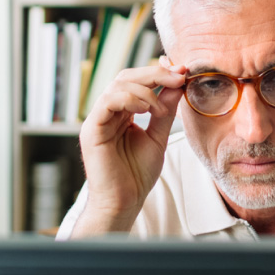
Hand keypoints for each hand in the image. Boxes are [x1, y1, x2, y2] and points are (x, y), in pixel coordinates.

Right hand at [72, 63, 185, 236]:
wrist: (124, 202)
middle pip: (126, 77)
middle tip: (179, 77)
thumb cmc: (137, 174)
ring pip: (118, 85)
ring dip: (146, 89)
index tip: (182, 71)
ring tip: (161, 109)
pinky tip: (147, 110)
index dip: (159, 72)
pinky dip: (130, 99)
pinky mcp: (92, 129)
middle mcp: (107, 112)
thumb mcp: (158, 136)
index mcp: (121, 112)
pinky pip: (108, 101)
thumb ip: (165, 110)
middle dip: (155, 73)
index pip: (136, 81)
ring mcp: (98, 119)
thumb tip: (178, 84)